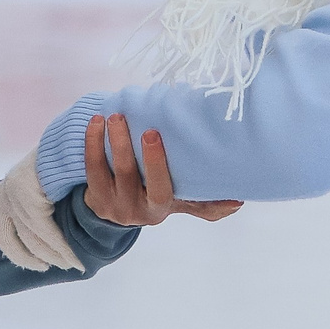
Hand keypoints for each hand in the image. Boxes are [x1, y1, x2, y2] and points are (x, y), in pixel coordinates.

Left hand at [0, 149, 85, 272]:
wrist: (81, 138)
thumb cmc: (72, 155)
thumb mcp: (50, 176)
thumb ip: (43, 195)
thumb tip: (51, 216)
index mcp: (10, 183)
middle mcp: (8, 189)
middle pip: (4, 236)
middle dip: (22, 257)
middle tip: (42, 268)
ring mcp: (17, 194)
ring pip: (30, 239)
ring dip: (51, 256)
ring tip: (68, 266)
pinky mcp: (31, 197)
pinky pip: (45, 233)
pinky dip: (61, 249)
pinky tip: (72, 259)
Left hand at [83, 112, 242, 227]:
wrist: (117, 212)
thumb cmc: (155, 197)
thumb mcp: (180, 203)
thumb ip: (205, 203)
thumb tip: (239, 200)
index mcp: (160, 208)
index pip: (161, 189)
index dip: (156, 163)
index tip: (154, 134)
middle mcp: (135, 209)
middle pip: (130, 176)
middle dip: (127, 147)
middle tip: (129, 118)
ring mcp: (112, 202)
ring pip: (108, 170)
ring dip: (109, 141)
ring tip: (114, 115)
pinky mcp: (94, 195)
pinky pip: (91, 167)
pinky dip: (92, 143)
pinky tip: (96, 122)